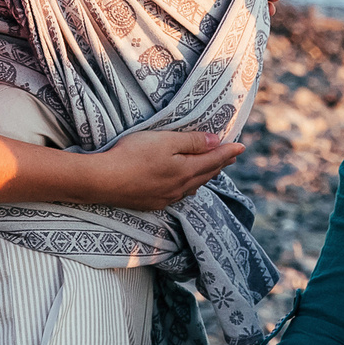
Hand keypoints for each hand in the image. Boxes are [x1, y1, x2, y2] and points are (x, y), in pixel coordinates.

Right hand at [84, 129, 244, 210]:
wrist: (102, 180)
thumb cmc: (133, 155)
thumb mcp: (165, 141)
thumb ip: (192, 142)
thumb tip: (216, 142)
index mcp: (186, 171)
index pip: (214, 159)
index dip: (228, 152)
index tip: (241, 147)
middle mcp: (180, 187)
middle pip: (206, 175)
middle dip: (220, 164)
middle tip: (231, 156)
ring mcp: (165, 198)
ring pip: (193, 186)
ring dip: (205, 176)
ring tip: (212, 169)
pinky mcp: (151, 203)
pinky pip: (178, 195)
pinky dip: (188, 186)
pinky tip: (184, 186)